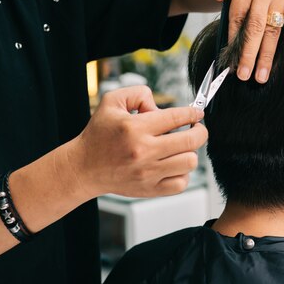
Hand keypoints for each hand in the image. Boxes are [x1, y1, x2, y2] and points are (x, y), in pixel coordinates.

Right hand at [66, 86, 207, 197]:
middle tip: (196, 128)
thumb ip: (138, 93)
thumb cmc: (99, 134)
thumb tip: (160, 105)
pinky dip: (182, 173)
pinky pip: (181, 183)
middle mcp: (143, 151)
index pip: (177, 117)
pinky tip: (173, 164)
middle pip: (191, 141)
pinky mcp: (150, 189)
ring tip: (181, 148)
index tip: (196, 113)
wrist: (83, 168)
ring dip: (189, 152)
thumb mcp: (111, 102)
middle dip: (199, 131)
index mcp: (135, 128)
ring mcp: (148, 173)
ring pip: (190, 162)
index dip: (193, 113)